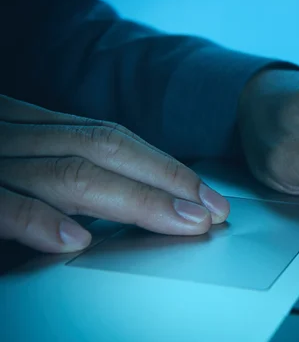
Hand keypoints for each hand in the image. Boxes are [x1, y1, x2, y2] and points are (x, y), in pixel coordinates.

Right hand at [0, 95, 228, 252]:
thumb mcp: (20, 168)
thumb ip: (65, 178)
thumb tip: (132, 201)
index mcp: (31, 126)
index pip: (111, 139)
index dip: (165, 166)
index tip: (206, 195)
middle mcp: (15, 135)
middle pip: (104, 148)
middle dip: (166, 179)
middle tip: (210, 209)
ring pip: (71, 172)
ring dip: (134, 201)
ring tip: (180, 222)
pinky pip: (7, 203)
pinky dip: (42, 221)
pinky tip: (78, 240)